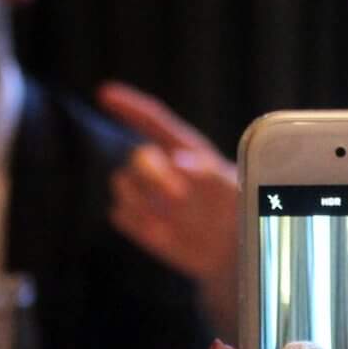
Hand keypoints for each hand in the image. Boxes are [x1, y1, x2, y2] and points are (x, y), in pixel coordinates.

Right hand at [100, 82, 241, 303]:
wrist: (236, 255)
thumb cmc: (242, 214)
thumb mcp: (237, 191)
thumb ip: (211, 173)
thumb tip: (180, 161)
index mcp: (188, 151)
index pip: (153, 121)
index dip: (129, 106)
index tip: (105, 93)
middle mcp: (164, 170)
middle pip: (137, 156)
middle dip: (151, 172)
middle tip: (178, 195)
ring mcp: (149, 197)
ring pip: (122, 183)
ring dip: (140, 199)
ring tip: (170, 219)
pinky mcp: (140, 223)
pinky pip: (121, 214)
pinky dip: (136, 224)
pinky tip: (161, 234)